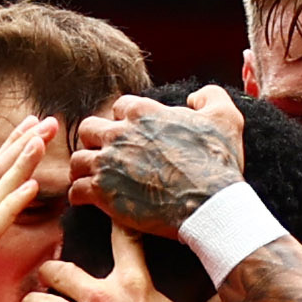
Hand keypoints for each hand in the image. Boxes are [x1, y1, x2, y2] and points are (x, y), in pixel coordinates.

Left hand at [71, 86, 248, 236]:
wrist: (211, 205)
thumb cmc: (218, 164)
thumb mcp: (226, 118)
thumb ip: (210, 96)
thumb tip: (193, 97)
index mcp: (143, 113)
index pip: (119, 108)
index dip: (124, 121)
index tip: (131, 137)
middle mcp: (120, 134)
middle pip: (89, 129)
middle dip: (97, 141)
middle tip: (108, 157)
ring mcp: (108, 164)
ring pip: (78, 160)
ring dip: (85, 169)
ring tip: (96, 179)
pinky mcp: (103, 194)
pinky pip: (76, 191)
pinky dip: (81, 197)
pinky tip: (91, 201)